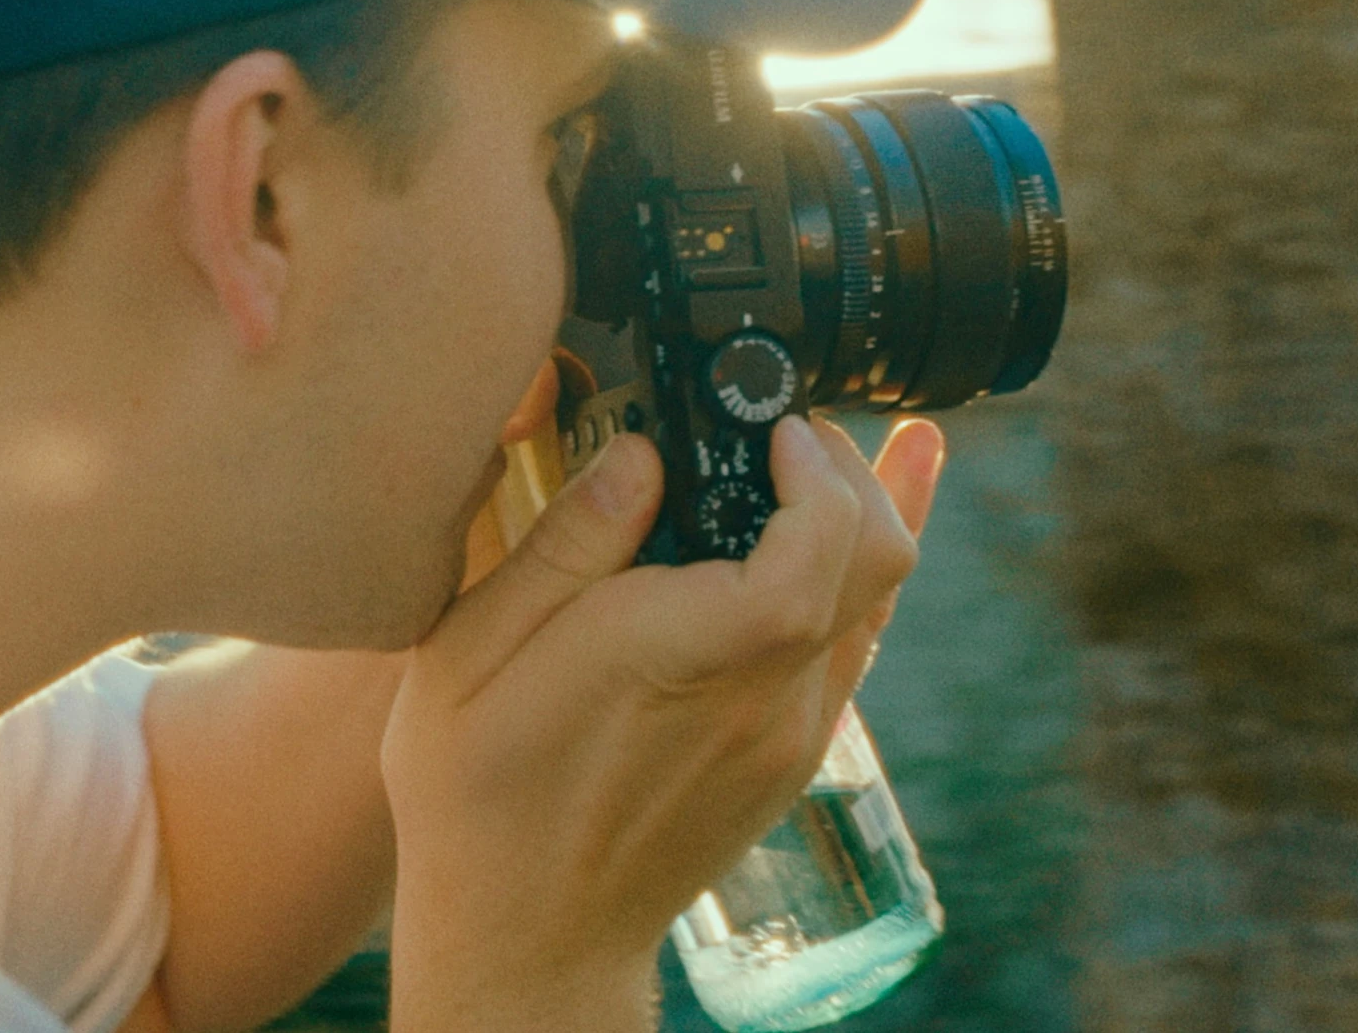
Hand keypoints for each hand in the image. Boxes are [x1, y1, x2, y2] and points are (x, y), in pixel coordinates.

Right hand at [382, 414, 941, 1032]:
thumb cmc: (477, 796)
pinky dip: (868, 563)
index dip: (816, 474)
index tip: (772, 422)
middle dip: (845, 465)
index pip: (810, 558)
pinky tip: (889, 497)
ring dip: (862, 506)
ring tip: (814, 443)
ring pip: (881, 595)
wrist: (527, 937)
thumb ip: (561, 546)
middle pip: (876, 560)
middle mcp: (759, 701)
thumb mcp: (468, 656)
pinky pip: (862, 637)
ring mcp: (789, 732)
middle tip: (777, 421)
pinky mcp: (793, 752)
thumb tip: (639, 452)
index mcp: (676, 662)